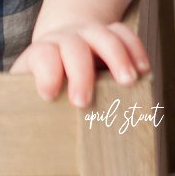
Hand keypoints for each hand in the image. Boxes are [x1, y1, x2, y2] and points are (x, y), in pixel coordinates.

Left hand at [9, 20, 149, 109]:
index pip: (42, 55)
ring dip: (117, 57)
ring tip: (129, 81)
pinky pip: (124, 33)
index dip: (46, 73)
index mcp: (41, 53)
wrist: (59, 47)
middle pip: (73, 46)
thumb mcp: (30, 92)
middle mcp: (65, 39)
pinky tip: (144, 69)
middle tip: (83, 102)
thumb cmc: (44, 82)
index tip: (49, 95)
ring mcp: (89, 33)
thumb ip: (32, 109)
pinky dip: (135, 48)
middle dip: (80, 73)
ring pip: (103, 35)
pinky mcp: (110, 33)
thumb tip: (41, 142)